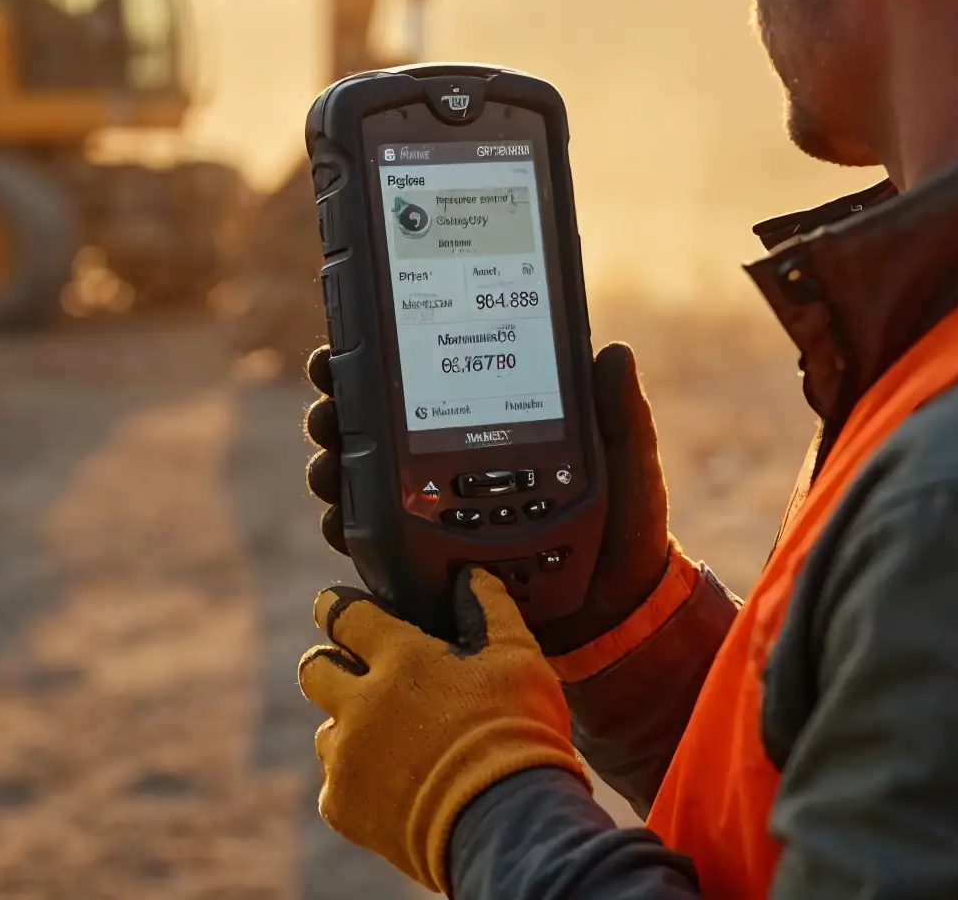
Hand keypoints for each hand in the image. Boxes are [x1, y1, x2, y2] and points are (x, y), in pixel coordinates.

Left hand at [298, 568, 584, 891]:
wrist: (508, 822)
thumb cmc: (519, 733)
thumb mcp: (518, 658)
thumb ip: (489, 608)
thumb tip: (470, 576)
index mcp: (399, 656)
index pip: (342, 613)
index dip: (338, 608)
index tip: (339, 609)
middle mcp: (360, 701)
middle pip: (314, 668)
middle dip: (332, 665)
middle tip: (363, 677)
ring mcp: (347, 756)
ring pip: (326, 729)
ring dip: (350, 729)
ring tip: (394, 744)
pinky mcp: (343, 805)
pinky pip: (334, 783)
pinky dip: (357, 782)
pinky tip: (396, 786)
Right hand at [303, 342, 673, 655]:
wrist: (620, 610)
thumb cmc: (626, 529)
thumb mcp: (628, 464)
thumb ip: (620, 414)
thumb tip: (615, 353)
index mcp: (489, 425)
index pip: (424, 378)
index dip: (373, 359)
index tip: (344, 349)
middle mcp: (451, 460)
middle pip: (374, 423)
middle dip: (337, 409)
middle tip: (330, 408)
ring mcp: (435, 509)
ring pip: (361, 478)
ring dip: (332, 465)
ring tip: (330, 464)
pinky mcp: (428, 558)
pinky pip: (374, 540)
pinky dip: (348, 526)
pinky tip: (341, 518)